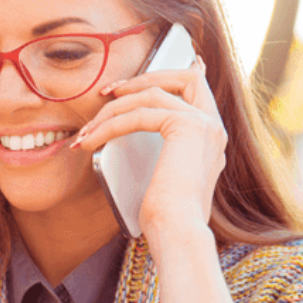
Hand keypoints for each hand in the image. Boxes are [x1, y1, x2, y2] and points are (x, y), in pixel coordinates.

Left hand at [70, 57, 226, 241]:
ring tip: (87, 130)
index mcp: (211, 139)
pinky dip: (111, 125)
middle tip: (110, 91)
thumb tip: (133, 133)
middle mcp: (215, 128)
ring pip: (153, 93)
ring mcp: (206, 125)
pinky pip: (140, 113)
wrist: (177, 232)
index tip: (146, 70)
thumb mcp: (162, 177)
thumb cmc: (166, 217)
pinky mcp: (188, 127)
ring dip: (113, 109)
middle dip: (145, 76)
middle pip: (186, 76)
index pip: (200, 89)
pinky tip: (91, 141)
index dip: (175, 71)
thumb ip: (159, 151)